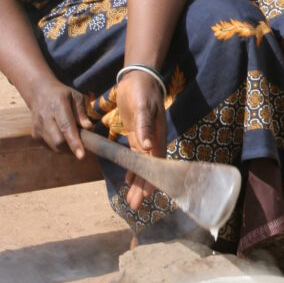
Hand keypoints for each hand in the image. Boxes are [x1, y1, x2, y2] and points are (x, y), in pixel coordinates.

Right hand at [27, 76, 92, 160]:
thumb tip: (89, 129)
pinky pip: (50, 147)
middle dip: (72, 148)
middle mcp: (45, 117)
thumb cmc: (62, 95)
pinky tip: (63, 137)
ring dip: (67, 149)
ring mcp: (38, 127)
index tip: (82, 156)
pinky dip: (59, 147)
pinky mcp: (35, 135)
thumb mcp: (76, 97)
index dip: (74, 142)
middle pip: (58, 141)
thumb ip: (82, 113)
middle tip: (83, 147)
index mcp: (58, 104)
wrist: (39, 92)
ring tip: (74, 140)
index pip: (66, 127)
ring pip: (54, 147)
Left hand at [115, 70, 167, 211]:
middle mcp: (152, 141)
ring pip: (141, 166)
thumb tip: (146, 147)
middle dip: (141, 188)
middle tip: (134, 206)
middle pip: (148, 169)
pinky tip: (127, 180)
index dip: (150, 180)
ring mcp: (144, 139)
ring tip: (131, 201)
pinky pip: (135, 157)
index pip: (154, 163)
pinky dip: (131, 169)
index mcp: (156, 135)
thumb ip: (145, 125)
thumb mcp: (143, 105)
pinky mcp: (136, 135)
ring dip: (136, 183)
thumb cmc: (142, 90)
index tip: (145, 196)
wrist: (138, 76)